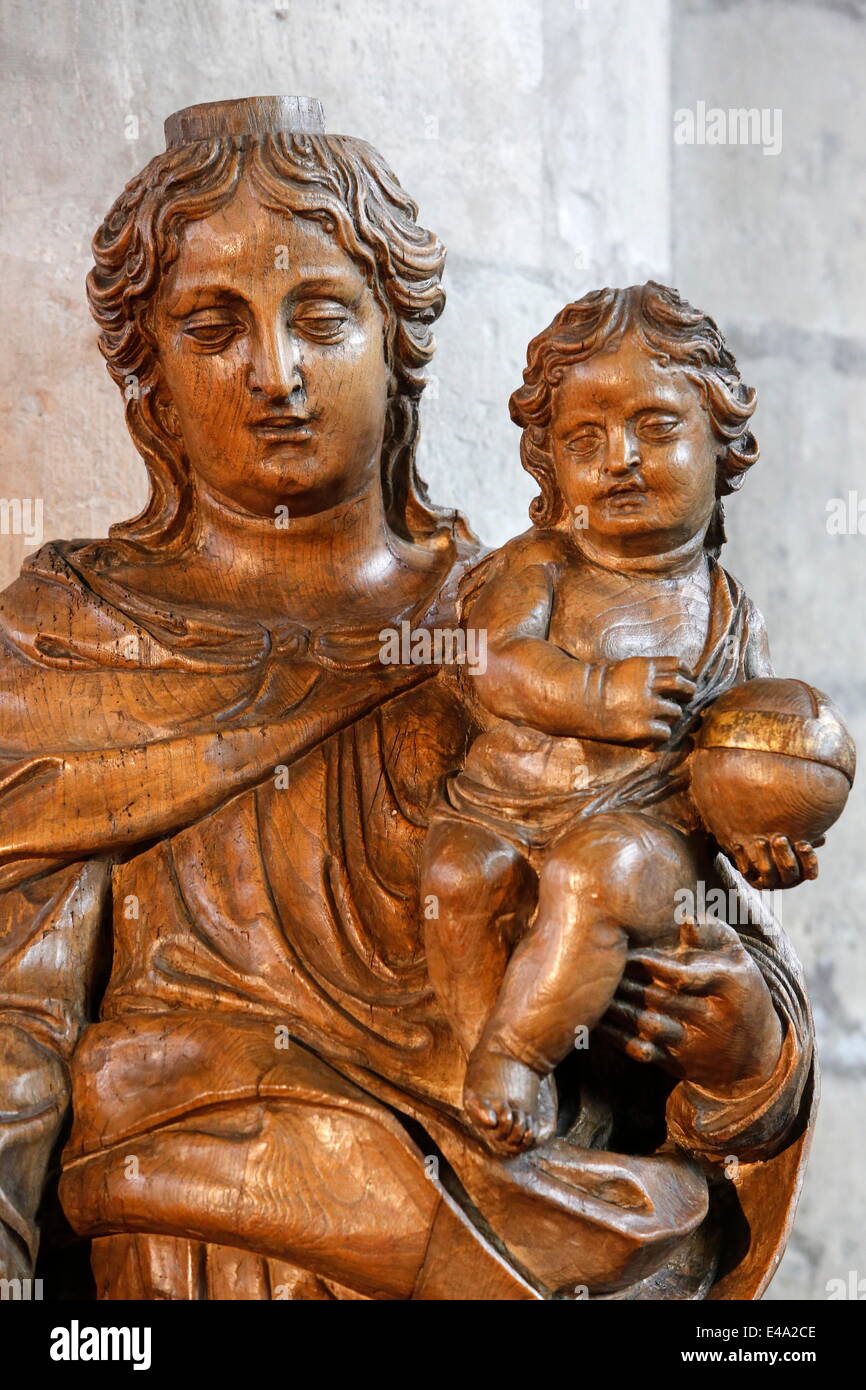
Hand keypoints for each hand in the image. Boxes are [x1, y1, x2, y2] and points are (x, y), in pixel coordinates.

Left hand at [596, 917, 782, 1092]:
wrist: (755, 1057)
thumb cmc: (738, 991)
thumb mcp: (738, 959)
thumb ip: (712, 932)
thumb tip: (683, 916)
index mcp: (729, 985)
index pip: (682, 975)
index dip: (649, 964)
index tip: (626, 952)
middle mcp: (713, 1018)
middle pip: (660, 998)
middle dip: (626, 982)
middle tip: (601, 967)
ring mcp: (695, 1044)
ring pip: (648, 1025)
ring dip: (617, 1008)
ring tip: (597, 990)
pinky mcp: (677, 1064)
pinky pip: (642, 1051)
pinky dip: (616, 1037)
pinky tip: (598, 1020)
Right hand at [599, 656, 695, 744]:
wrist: (578, 701)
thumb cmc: (596, 684)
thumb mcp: (624, 668)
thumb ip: (645, 671)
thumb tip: (666, 677)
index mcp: (645, 667)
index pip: (678, 665)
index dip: (687, 672)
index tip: (688, 678)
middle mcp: (650, 686)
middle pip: (683, 687)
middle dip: (688, 693)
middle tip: (686, 698)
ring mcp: (647, 707)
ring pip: (676, 712)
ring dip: (673, 715)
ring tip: (665, 717)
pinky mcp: (642, 727)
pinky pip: (665, 732)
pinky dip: (662, 733)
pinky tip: (655, 733)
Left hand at [725, 834, 822, 889]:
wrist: (753, 841)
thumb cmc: (780, 836)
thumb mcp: (794, 835)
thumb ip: (805, 835)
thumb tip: (822, 838)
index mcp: (801, 870)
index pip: (809, 870)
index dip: (808, 859)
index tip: (803, 845)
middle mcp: (786, 879)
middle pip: (789, 870)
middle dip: (785, 854)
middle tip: (780, 839)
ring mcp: (768, 880)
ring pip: (768, 871)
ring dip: (764, 855)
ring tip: (760, 840)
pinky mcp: (750, 877)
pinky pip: (746, 870)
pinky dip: (742, 857)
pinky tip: (738, 844)